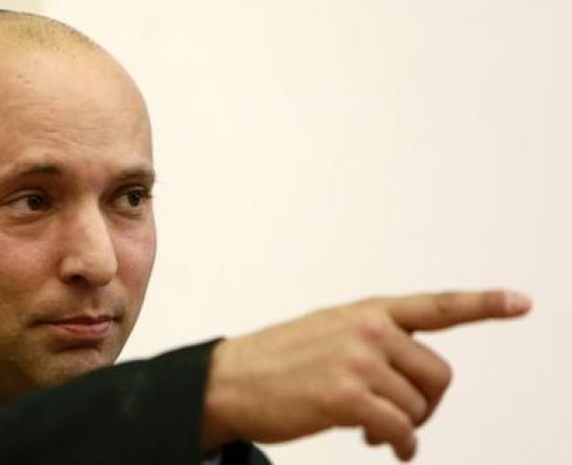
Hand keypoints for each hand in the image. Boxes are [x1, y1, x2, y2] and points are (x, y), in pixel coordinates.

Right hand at [201, 289, 531, 459]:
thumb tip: (414, 384)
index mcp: (367, 311)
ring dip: (405, 427)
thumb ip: (375, 343)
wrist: (229, 380)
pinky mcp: (347, 396)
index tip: (520, 302)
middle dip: (427, 403)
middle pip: (439, 375)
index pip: (435, 306)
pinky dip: (401, 445)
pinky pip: (401, 430)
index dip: (483, 304)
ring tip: (375, 429)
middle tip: (402, 418)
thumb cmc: (277, 361)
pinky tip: (385, 446)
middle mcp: (368, 329)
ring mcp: (358, 360)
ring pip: (419, 406)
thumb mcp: (329, 332)